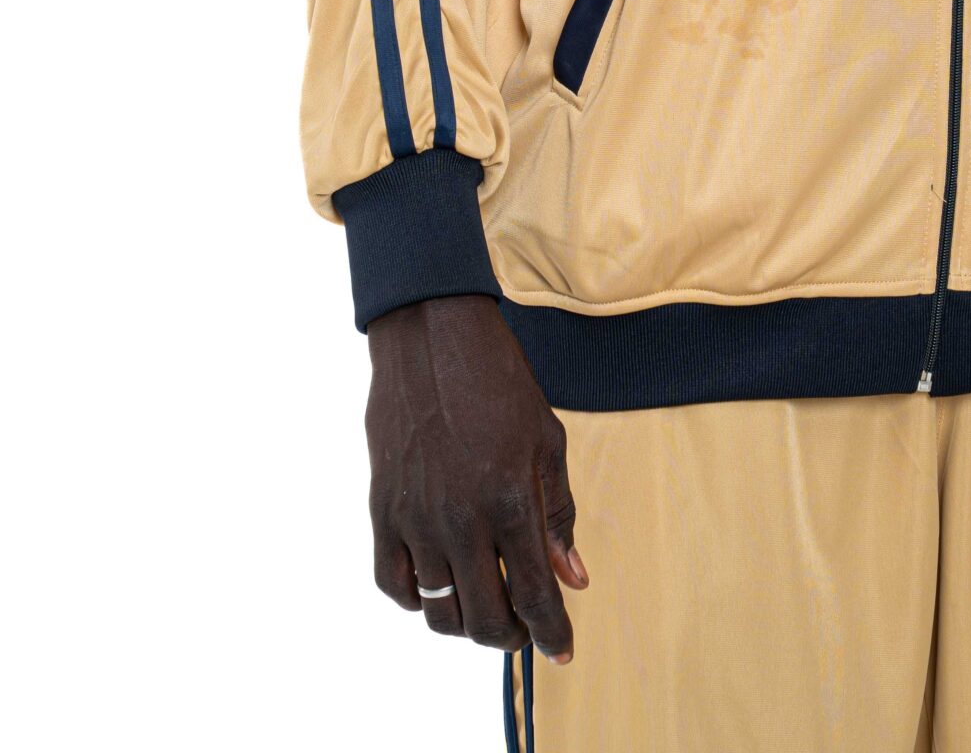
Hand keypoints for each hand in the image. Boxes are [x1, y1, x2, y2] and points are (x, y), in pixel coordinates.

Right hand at [365, 294, 588, 660]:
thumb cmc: (498, 381)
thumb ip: (558, 513)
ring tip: (485, 604)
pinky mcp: (383, 510)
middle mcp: (461, 518)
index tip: (562, 650)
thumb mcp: (546, 439)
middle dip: (512, 637)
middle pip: (485, 618)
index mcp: (509, 499)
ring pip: (438, 611)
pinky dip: (416, 600)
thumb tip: (572, 577)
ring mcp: (416, 518)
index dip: (551, 631)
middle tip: (525, 628)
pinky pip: (393, 584)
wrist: (432, 336)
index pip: (533, 593)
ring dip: (466, 623)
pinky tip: (439, 585)